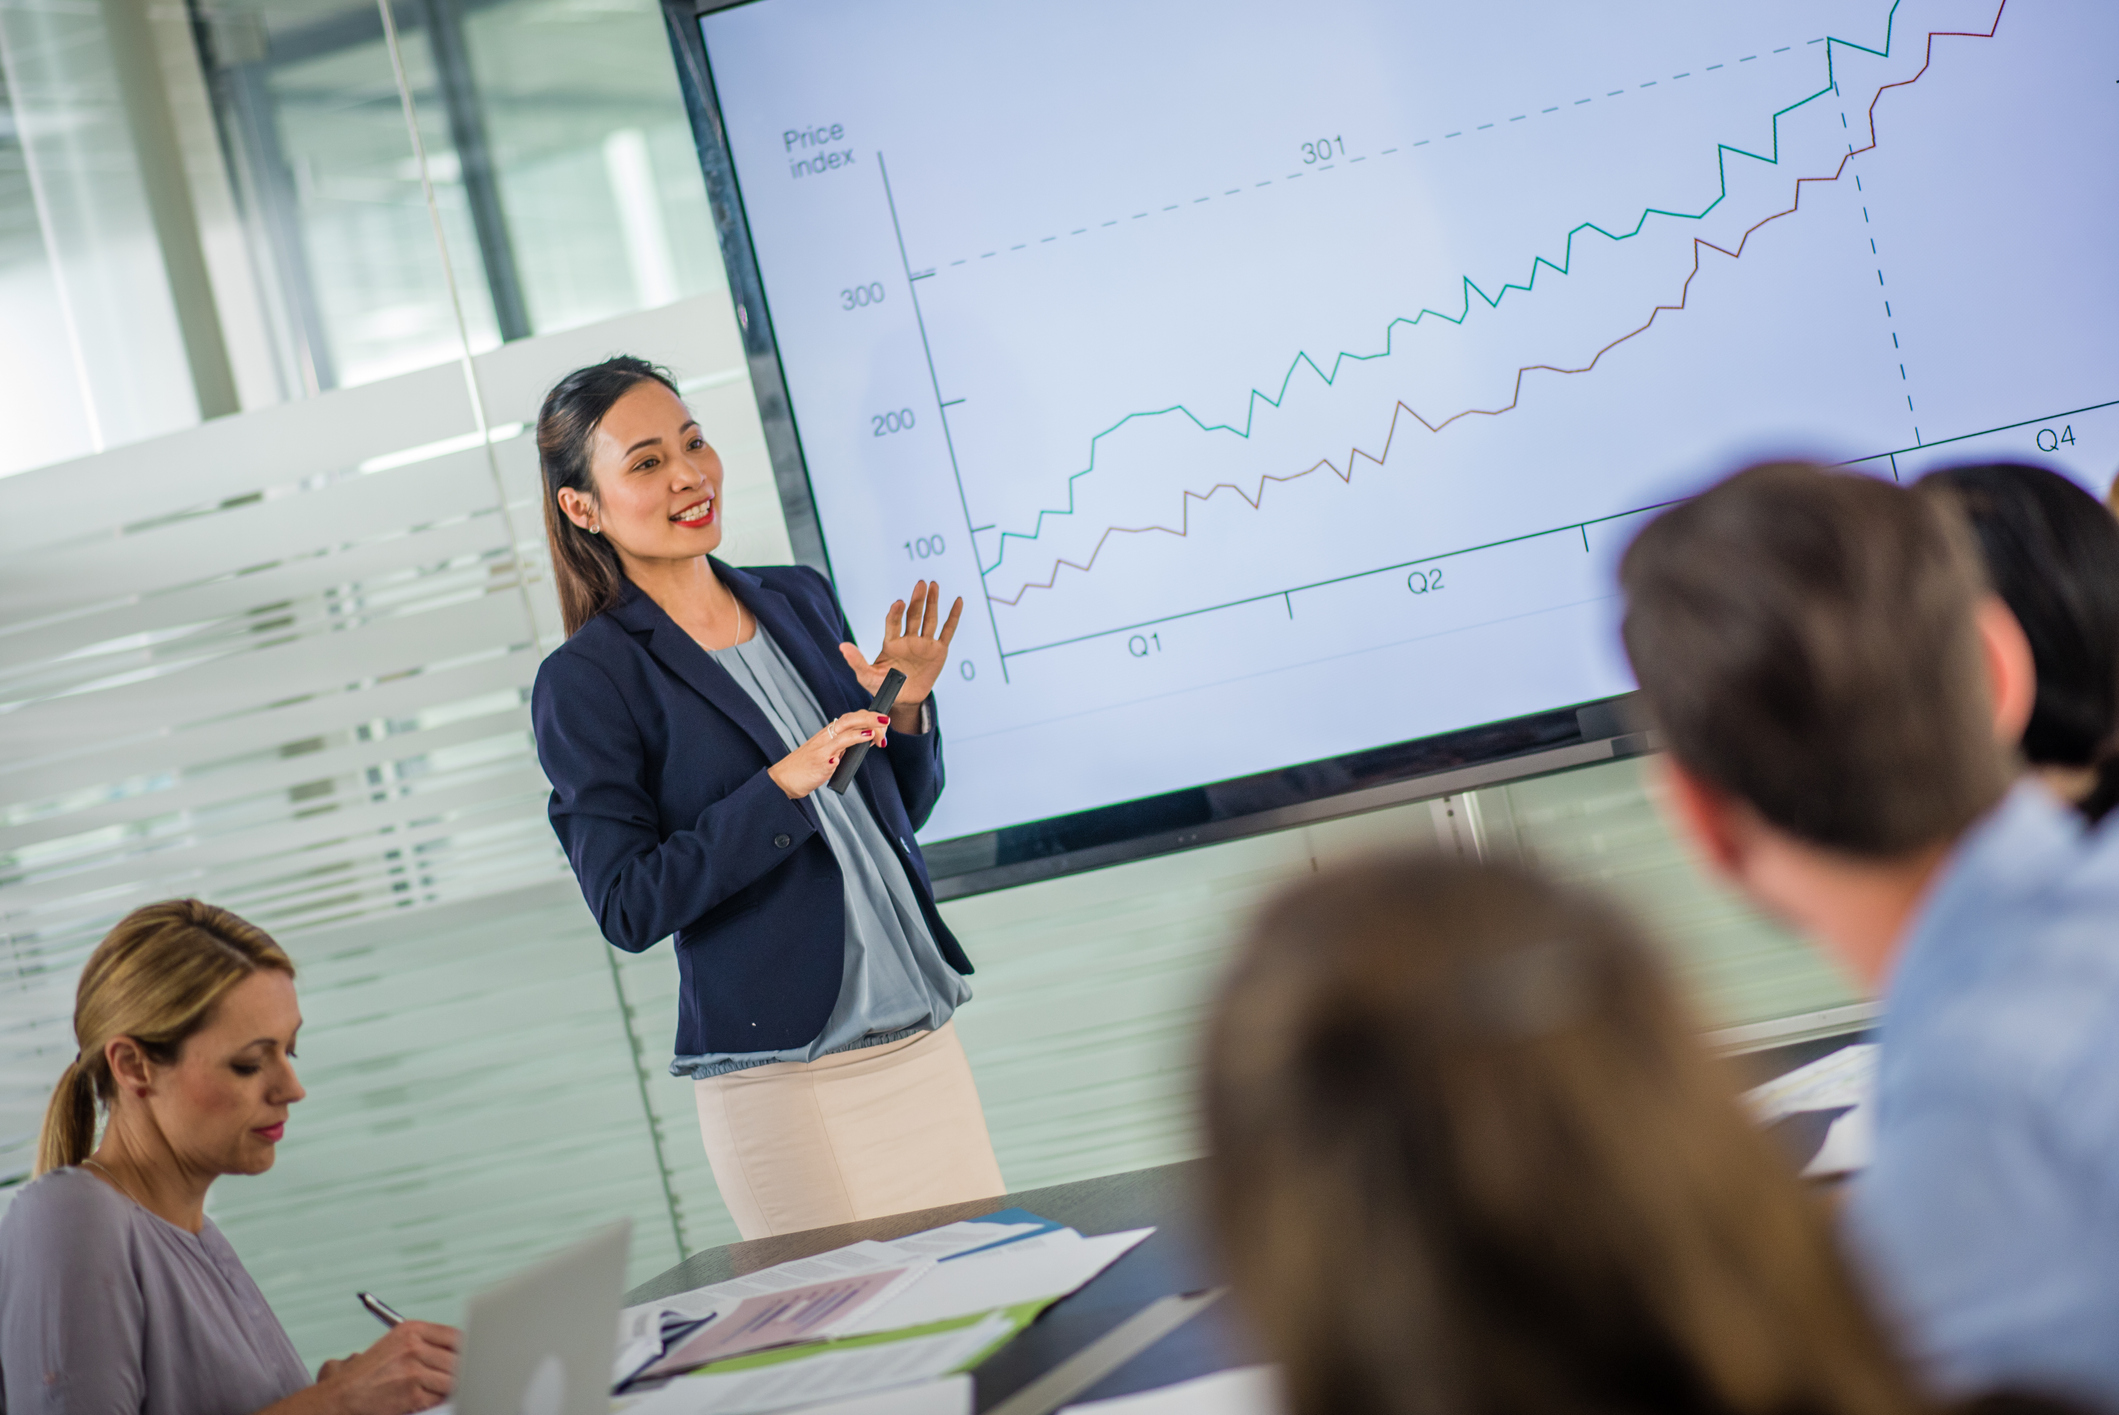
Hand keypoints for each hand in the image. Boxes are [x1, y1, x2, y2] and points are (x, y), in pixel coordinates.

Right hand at [315, 1322, 456, 1414]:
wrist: (343, 1396)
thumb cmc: (371, 1373)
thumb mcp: (397, 1344)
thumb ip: (429, 1343)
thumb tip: (464, 1347)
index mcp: (411, 1329)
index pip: (455, 1335)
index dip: (466, 1348)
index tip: (471, 1356)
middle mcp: (413, 1345)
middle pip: (458, 1356)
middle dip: (460, 1369)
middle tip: (460, 1376)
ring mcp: (413, 1369)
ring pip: (453, 1378)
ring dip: (451, 1386)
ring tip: (439, 1388)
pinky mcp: (412, 1393)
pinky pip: (441, 1396)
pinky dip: (438, 1400)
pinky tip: (426, 1397)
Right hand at [768, 711, 890, 798]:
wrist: (783, 780)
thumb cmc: (805, 769)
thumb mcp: (828, 754)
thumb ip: (844, 747)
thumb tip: (865, 740)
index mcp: (828, 734)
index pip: (851, 718)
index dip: (868, 717)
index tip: (882, 723)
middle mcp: (825, 737)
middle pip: (850, 719)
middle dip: (870, 717)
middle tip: (886, 720)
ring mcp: (822, 748)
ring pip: (845, 730)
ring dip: (864, 728)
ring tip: (880, 729)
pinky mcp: (819, 760)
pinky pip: (837, 748)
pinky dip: (851, 742)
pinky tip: (865, 739)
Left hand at [838, 581, 962, 724]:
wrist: (903, 701)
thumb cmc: (883, 688)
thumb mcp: (867, 677)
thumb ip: (856, 661)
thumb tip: (842, 646)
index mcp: (891, 643)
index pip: (893, 623)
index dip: (896, 613)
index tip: (899, 603)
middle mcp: (908, 639)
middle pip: (914, 616)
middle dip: (917, 600)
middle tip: (920, 584)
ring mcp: (924, 644)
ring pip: (929, 619)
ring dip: (932, 602)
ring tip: (934, 584)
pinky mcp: (938, 651)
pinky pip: (947, 631)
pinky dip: (953, 616)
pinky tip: (957, 600)